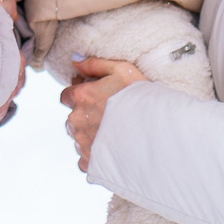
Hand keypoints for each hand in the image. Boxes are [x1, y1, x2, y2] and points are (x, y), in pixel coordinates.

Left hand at [60, 56, 148, 174]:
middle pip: (72, 118)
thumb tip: (75, 61)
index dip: (81, 95)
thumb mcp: (122, 70)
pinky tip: (112, 150)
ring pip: (79, 138)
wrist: (156, 132)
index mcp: (81, 97)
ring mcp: (82, 143)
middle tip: (108, 116)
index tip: (96, 98)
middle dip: (85, 116)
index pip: (66, 96)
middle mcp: (77, 120)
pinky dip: (95, 156)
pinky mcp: (90, 163)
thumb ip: (95, 64)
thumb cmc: (141, 99)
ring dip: (90, 135)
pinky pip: (85, 160)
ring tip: (114, 133)